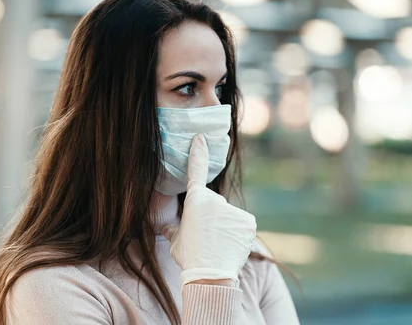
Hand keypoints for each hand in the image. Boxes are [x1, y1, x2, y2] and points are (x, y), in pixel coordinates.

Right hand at [162, 134, 256, 286]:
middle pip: (214, 204)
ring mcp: (233, 209)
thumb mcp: (175, 240)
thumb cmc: (189, 256)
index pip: (195, 171)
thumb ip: (172, 226)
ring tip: (218, 245)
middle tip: (205, 237)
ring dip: (224, 226)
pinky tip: (231, 246)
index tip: (201, 138)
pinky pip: (241, 225)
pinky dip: (237, 233)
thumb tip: (163, 224)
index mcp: (195, 199)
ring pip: (228, 216)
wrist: (210, 274)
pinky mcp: (247, 221)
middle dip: (211, 217)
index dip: (198, 153)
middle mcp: (215, 199)